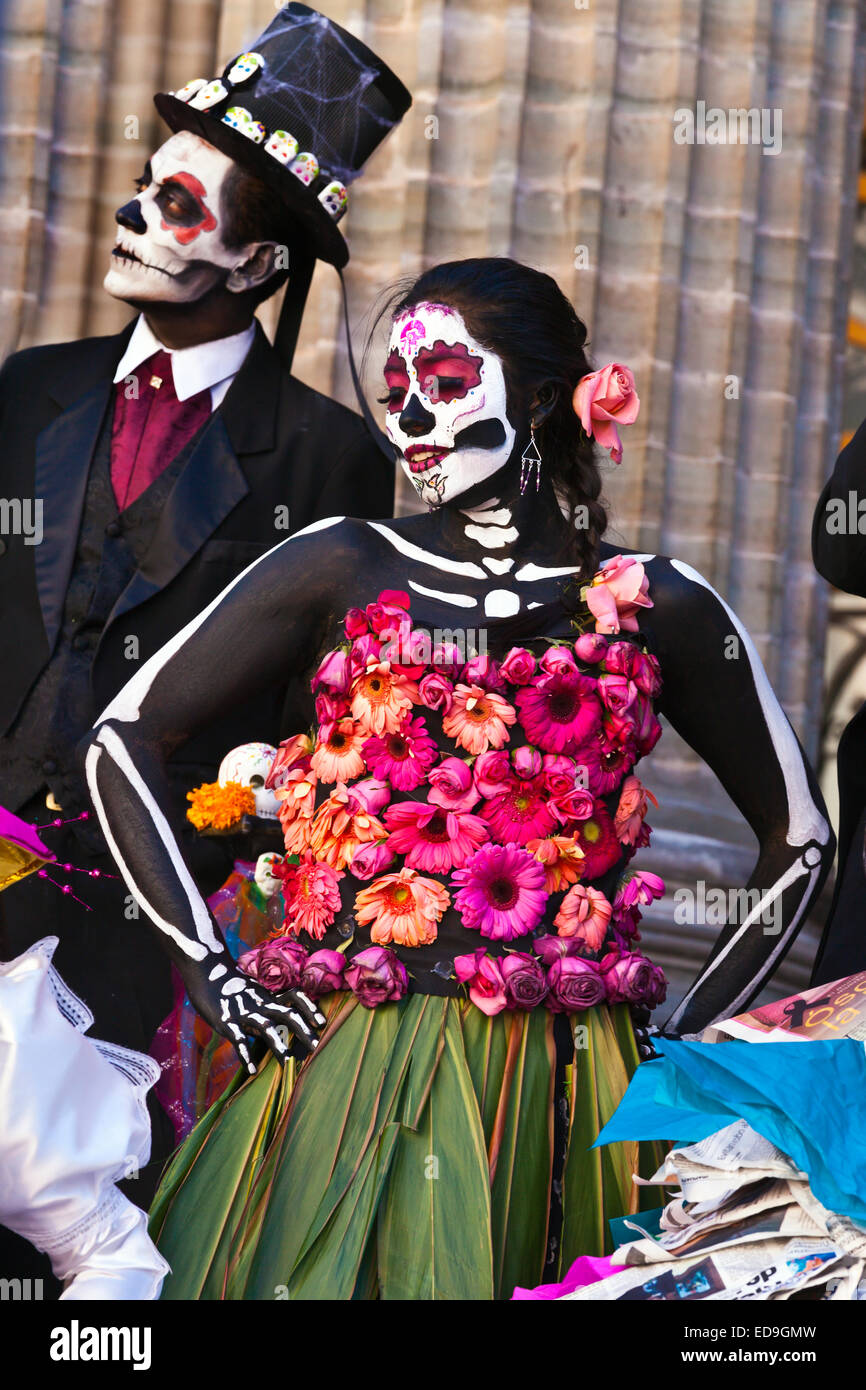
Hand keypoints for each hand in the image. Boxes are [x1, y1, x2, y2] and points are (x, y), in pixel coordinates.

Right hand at [184, 960, 325, 1073]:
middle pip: (287, 1014)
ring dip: (278, 1045)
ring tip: (288, 1062)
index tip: (322, 1022)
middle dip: (303, 1030)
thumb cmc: (234, 988)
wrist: (207, 974)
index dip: (309, 1007)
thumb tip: (286, 1024)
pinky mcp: (227, 1021)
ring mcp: (245, 1012)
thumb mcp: (255, 994)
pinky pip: (238, 1040)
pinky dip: (246, 1056)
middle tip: (315, 1047)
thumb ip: (269, 1007)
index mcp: (269, 996)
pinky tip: (253, 1071)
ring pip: (266, 1027)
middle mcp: (261, 1003)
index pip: (295, 996)